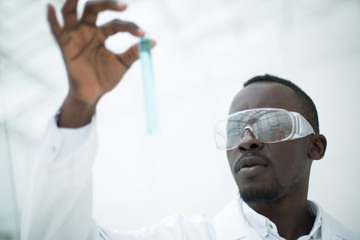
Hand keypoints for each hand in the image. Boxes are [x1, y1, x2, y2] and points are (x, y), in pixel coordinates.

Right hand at [47, 0, 152, 126]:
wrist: (92, 95)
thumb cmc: (105, 78)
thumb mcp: (122, 65)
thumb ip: (133, 53)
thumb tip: (153, 42)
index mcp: (102, 34)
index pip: (116, 23)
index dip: (130, 26)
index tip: (142, 33)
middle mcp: (87, 31)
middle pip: (94, 9)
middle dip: (108, 4)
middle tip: (124, 6)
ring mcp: (75, 36)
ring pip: (71, 12)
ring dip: (73, 0)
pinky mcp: (65, 46)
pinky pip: (56, 31)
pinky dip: (51, 18)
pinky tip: (49, 7)